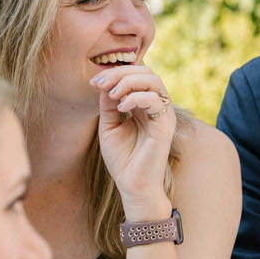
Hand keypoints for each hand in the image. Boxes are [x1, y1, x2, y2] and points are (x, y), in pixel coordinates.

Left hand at [92, 62, 177, 215]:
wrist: (133, 186)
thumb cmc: (122, 159)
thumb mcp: (109, 126)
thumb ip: (108, 105)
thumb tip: (104, 84)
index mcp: (144, 106)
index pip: (136, 76)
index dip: (115, 73)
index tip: (94, 83)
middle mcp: (157, 107)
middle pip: (147, 72)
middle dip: (121, 73)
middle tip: (100, 84)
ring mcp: (163, 115)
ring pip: (154, 81)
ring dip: (128, 82)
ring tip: (111, 94)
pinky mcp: (165, 126)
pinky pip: (155, 100)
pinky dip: (136, 98)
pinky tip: (121, 107)